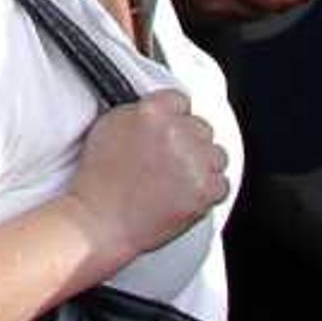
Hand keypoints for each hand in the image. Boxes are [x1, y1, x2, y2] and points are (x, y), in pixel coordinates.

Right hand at [64, 88, 232, 263]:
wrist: (100, 220)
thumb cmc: (99, 181)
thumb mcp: (109, 127)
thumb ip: (140, 113)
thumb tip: (160, 112)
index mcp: (152, 111)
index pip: (180, 100)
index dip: (173, 118)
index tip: (169, 130)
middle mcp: (176, 132)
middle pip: (202, 127)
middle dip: (188, 142)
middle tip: (169, 160)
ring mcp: (193, 161)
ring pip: (217, 155)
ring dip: (202, 166)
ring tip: (177, 179)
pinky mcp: (205, 190)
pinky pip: (222, 184)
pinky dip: (208, 191)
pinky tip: (185, 194)